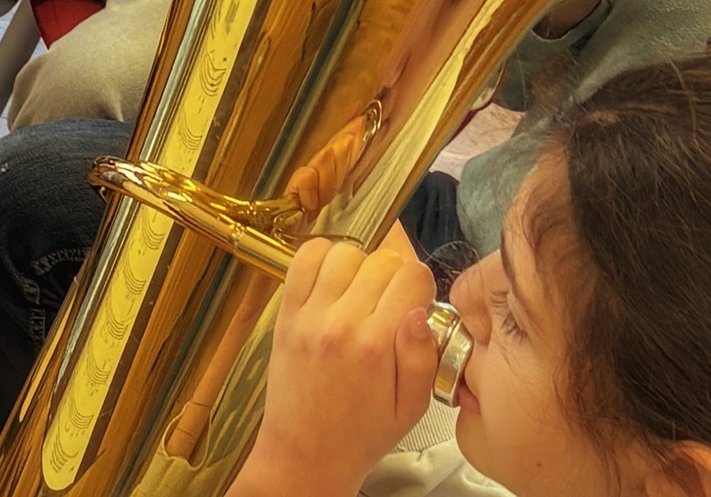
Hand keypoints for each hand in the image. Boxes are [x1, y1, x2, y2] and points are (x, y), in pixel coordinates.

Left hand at [232, 239, 438, 496]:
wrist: (305, 457)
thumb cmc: (357, 436)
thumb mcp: (411, 410)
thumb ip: (423, 358)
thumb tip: (421, 313)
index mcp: (376, 346)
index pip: (412, 276)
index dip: (421, 287)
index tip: (416, 303)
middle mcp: (341, 324)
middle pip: (382, 260)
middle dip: (395, 276)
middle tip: (391, 303)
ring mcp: (309, 316)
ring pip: (345, 253)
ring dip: (361, 265)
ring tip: (362, 292)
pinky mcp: (287, 315)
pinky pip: (303, 260)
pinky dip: (321, 256)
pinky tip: (333, 278)